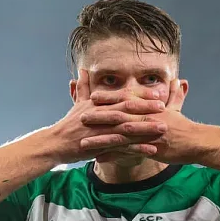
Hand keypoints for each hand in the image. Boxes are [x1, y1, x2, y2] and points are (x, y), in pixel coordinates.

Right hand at [45, 70, 167, 163]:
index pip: (122, 96)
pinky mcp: (100, 146)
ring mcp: (101, 131)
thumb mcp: (77, 104)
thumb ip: (83, 87)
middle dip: (146, 107)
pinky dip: (138, 148)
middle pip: (127, 109)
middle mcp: (101, 115)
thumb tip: (82, 70)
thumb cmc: (68, 125)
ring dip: (146, 128)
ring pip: (127, 127)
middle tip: (164, 106)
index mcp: (98, 104)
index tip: (156, 93)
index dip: (140, 95)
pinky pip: (123, 147)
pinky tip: (152, 149)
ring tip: (163, 128)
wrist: (55, 144)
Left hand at [81, 79, 199, 163]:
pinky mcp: (148, 149)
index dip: (109, 98)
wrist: (197, 143)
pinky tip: (99, 159)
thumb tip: (179, 81)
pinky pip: (126, 153)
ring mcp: (146, 134)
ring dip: (100, 139)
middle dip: (98, 116)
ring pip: (119, 135)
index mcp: (149, 108)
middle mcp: (145, 119)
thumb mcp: (178, 108)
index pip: (126, 100)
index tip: (93, 96)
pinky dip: (112, 156)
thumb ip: (175, 95)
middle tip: (81, 117)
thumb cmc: (185, 127)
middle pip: (118, 116)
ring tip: (84, 143)